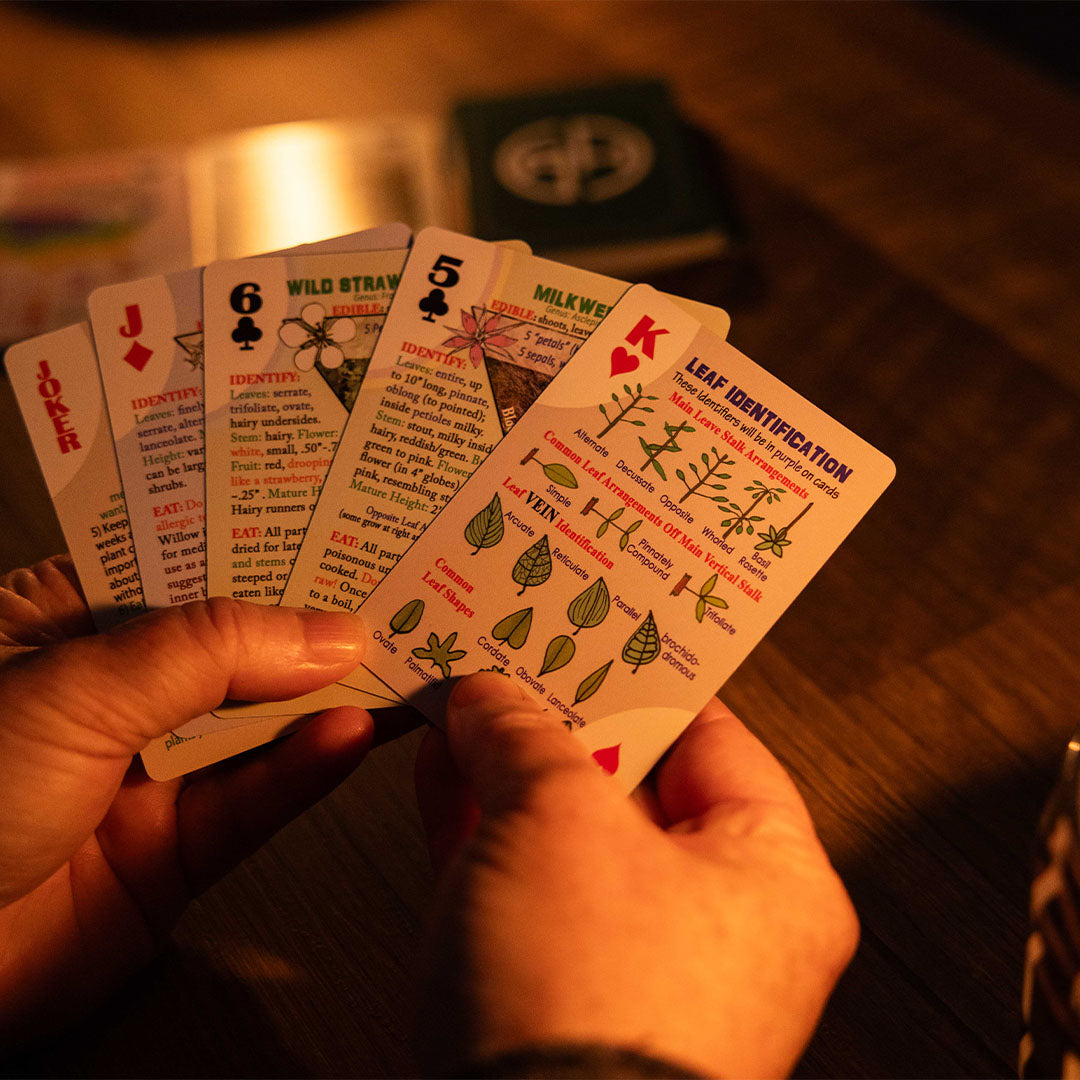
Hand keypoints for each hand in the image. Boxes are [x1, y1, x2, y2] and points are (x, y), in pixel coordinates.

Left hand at [0, 556, 371, 1045]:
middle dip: (310, 623)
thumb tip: (324, 629)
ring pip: (253, 726)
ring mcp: (141, 774)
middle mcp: (109, 694)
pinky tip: (347, 737)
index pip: (188, 565)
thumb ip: (210, 653)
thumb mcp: (76, 689)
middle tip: (394, 591)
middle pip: (232, 645)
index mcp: (66, 622)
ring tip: (391, 660)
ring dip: (322, 698)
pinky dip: (303, 771)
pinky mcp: (169, 854)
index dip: (267, 544)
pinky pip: (250, 803)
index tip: (345, 526)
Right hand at [414, 672, 857, 1077]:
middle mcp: (718, 926)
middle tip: (512, 656)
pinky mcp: (561, 997)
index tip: (588, 629)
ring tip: (463, 702)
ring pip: (566, 834)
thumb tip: (488, 698)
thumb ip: (522, 737)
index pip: (711, 735)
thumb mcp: (556, 819)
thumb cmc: (588, 1009)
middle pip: (630, 782)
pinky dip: (483, 829)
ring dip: (508, 768)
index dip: (640, 672)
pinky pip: (524, 886)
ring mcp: (636, 965)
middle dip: (556, 719)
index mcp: (771, 875)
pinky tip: (441, 772)